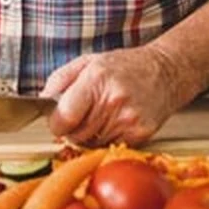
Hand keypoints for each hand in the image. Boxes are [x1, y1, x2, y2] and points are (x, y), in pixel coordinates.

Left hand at [41, 45, 184, 145]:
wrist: (165, 72)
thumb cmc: (125, 65)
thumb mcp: (89, 61)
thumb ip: (61, 78)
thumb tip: (42, 98)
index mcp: (96, 79)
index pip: (65, 116)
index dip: (56, 123)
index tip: (58, 121)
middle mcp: (112, 100)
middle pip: (77, 134)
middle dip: (72, 129)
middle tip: (80, 117)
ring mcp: (128, 119)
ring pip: (92, 144)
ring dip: (90, 136)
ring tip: (100, 116)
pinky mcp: (141, 133)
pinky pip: (111, 147)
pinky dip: (107, 140)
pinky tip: (114, 123)